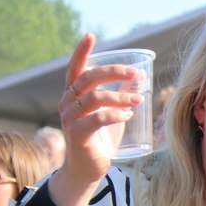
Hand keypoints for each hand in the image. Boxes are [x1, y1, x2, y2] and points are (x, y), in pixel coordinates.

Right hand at [50, 33, 142, 205]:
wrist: (86, 170)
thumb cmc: (99, 138)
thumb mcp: (111, 112)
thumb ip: (119, 94)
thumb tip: (138, 76)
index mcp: (72, 95)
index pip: (74, 68)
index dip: (81, 51)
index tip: (90, 35)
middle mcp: (67, 103)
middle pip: (88, 79)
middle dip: (113, 72)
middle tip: (134, 73)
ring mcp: (70, 119)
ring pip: (95, 97)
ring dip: (121, 96)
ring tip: (138, 99)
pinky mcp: (77, 134)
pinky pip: (97, 118)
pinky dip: (115, 114)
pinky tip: (128, 115)